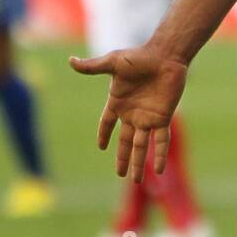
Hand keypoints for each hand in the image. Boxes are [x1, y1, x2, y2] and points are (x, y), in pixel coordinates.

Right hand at [70, 45, 188, 181]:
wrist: (165, 56)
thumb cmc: (139, 57)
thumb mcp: (113, 63)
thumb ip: (92, 67)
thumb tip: (70, 60)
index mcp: (118, 102)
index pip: (107, 123)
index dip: (103, 134)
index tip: (101, 146)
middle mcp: (132, 113)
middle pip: (125, 141)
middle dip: (122, 157)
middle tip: (119, 174)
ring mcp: (148, 117)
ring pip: (141, 146)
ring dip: (138, 163)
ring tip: (135, 180)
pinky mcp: (163, 118)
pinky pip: (161, 140)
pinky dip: (160, 155)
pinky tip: (160, 170)